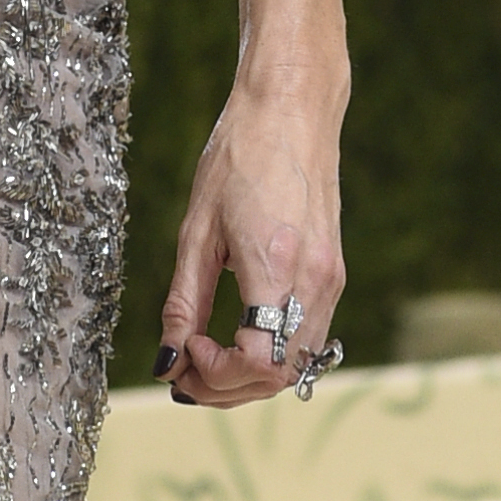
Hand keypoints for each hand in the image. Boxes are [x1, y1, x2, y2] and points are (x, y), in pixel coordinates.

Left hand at [158, 64, 347, 409]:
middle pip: (278, 375)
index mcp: (276, 267)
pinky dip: (269, 353)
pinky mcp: (333, 274)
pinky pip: (306, 338)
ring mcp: (330, 280)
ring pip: (296, 364)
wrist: (292, 113)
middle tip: (182, 371)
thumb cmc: (238, 159)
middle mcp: (314, 281)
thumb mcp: (196, 232)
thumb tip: (167, 361)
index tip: (184, 352)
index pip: (258, 361)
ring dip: (248, 377)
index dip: (217, 374)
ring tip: (203, 357)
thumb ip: (184, 303)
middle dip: (227, 387)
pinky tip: (234, 337)